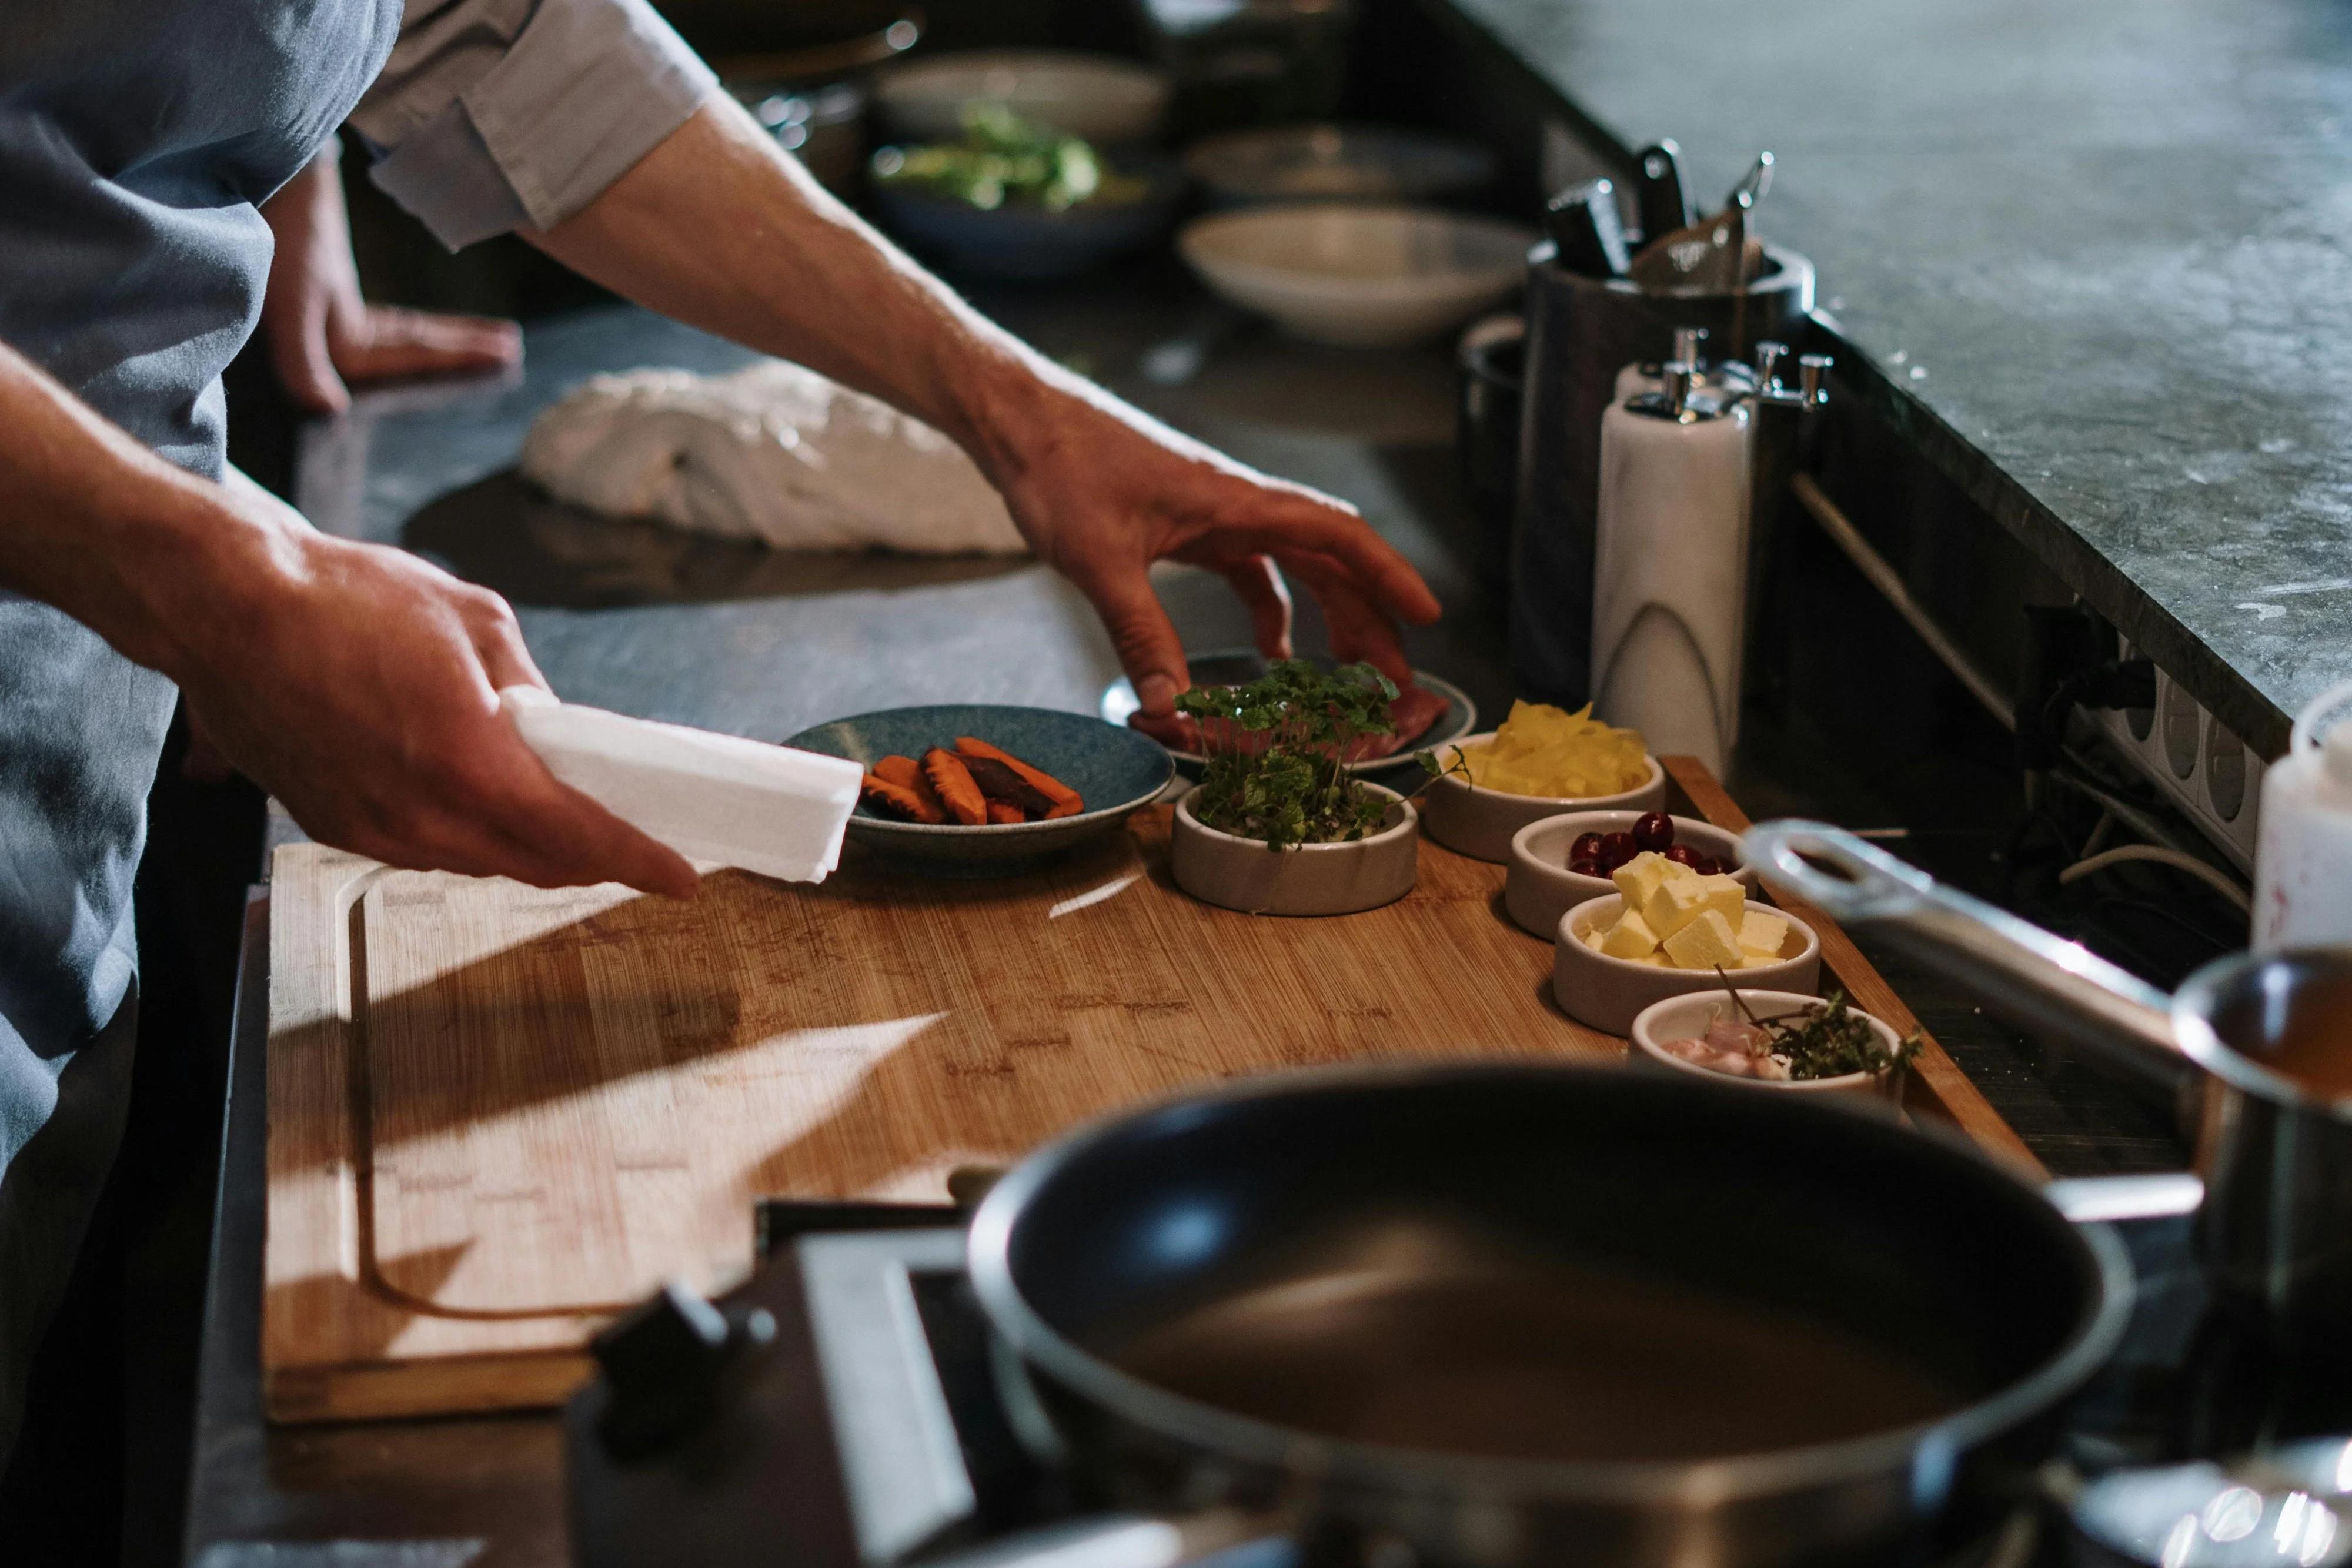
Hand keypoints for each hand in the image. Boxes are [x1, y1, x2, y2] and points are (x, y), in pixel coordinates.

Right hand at [165, 487, 696, 895]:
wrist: (227, 610)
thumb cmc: (347, 601)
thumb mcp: (476, 624)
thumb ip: (529, 691)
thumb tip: (553, 732)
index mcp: (472, 766)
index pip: (579, 838)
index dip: (638, 860)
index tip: (680, 876)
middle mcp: (422, 816)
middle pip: (534, 864)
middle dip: (589, 858)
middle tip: (630, 841)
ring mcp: (374, 830)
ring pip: (479, 863)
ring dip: (526, 849)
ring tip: (560, 819)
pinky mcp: (335, 826)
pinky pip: (424, 849)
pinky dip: (466, 836)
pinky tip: (478, 804)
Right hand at [260, 148, 520, 414]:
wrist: (256, 175)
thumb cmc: (277, 237)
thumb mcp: (290, 304)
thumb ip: (303, 361)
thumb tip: (326, 409)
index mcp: (332, 344)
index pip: (408, 355)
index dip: (453, 357)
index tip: (501, 357)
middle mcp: (334, 335)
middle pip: (413, 349)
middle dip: (461, 352)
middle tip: (511, 351)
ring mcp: (334, 312)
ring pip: (407, 334)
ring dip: (449, 339)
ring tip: (498, 341)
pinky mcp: (330, 288)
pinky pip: (391, 321)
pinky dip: (421, 326)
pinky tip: (440, 331)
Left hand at [988, 383, 1441, 715]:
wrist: (1020, 420)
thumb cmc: (1060, 467)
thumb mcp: (1099, 559)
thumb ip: (1139, 632)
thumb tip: (1170, 703)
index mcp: (1235, 502)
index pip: (1338, 534)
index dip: (1389, 575)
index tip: (1427, 615)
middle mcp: (1237, 504)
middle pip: (1329, 559)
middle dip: (1369, 616)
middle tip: (1395, 676)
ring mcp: (1215, 514)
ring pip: (1294, 566)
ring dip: (1327, 616)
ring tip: (1349, 673)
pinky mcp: (1188, 524)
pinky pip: (1249, 570)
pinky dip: (1270, 610)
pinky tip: (1269, 653)